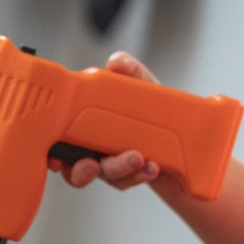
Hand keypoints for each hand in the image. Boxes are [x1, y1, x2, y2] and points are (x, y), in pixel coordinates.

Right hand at [48, 51, 161, 190]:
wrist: (189, 136)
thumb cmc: (159, 109)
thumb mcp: (147, 86)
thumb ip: (132, 72)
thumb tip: (116, 62)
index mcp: (92, 120)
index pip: (64, 135)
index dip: (54, 148)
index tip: (55, 155)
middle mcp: (97, 144)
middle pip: (76, 164)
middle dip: (80, 170)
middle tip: (92, 165)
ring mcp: (114, 162)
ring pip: (104, 174)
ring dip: (117, 169)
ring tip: (136, 158)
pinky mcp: (133, 176)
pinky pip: (128, 181)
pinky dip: (138, 175)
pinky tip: (151, 166)